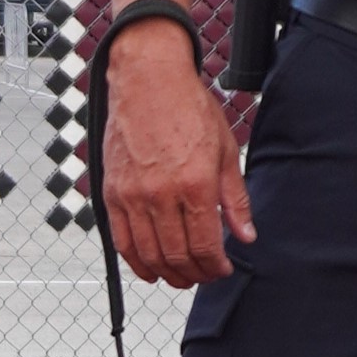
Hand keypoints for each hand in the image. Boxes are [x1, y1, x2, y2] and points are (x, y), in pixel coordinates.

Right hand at [101, 23, 253, 286]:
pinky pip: (121, 240)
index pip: (205, 246)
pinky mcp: (111, 192)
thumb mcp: (226, 150)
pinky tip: (149, 269)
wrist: (148, 79)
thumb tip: (245, 236)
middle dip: (194, 274)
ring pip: (148, 254)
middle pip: (177, 256)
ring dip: (167, 274)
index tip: (222, 270)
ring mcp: (132, 195)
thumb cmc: (188, 108)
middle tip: (204, 276)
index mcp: (195, 184)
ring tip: (181, 277)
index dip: (215, 267)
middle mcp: (161, 194)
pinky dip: (135, 262)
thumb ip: (235, 199)